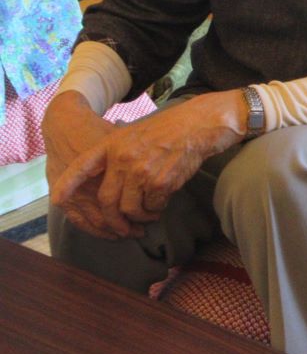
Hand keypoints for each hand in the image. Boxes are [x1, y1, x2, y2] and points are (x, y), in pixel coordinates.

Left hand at [51, 91, 245, 239]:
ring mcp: (141, 170)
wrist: (201, 124)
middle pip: (107, 200)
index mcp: (112, 145)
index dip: (69, 185)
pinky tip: (164, 201)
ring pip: (129, 208)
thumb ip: (119, 156)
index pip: (82, 167)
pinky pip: (153, 206)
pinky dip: (157, 209)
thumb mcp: (136, 134)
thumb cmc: (171, 129)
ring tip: (150, 214)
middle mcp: (122, 158)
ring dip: (139, 217)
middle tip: (123, 230)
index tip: (57, 200)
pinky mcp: (161, 180)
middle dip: (114, 221)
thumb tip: (111, 187)